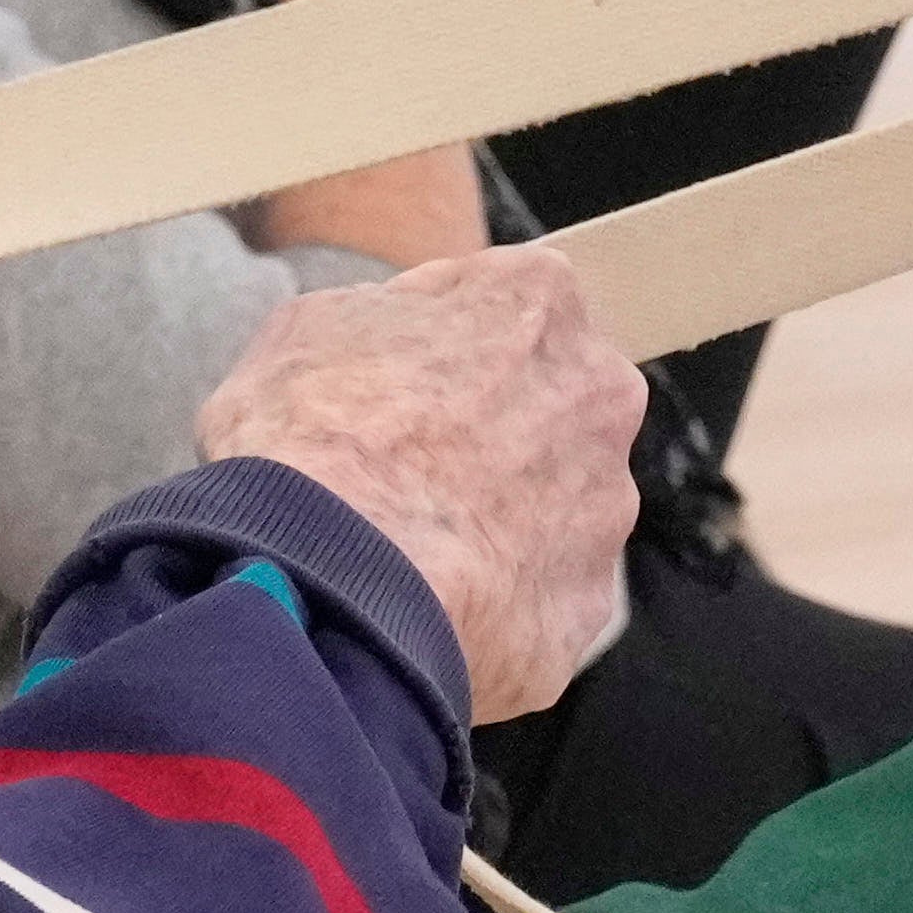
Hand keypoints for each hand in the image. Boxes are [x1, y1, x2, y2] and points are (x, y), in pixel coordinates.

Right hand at [194, 247, 641, 720]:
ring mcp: (604, 508)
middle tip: (402, 475)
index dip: (440, 349)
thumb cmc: (309, 440)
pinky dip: (491, 603)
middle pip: (548, 406)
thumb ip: (385, 318)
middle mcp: (599, 394)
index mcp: (537, 302)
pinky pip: (538, 597)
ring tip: (405, 556)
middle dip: (488, 437)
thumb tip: (396, 340)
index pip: (505, 306)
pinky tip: (427, 610)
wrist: (324, 586)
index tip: (393, 385)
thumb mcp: (308, 329)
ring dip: (494, 525)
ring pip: (553, 509)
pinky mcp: (585, 606)